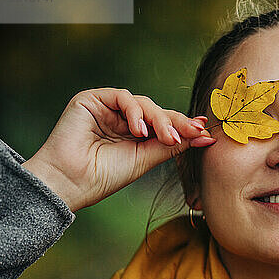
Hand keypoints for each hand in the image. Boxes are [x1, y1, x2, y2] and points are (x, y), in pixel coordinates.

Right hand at [22, 88, 214, 211]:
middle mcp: (122, 118)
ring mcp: (108, 108)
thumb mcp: (146, 159)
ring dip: (158, 119)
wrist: (72, 182)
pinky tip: (138, 130)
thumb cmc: (105, 175)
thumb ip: (171, 145)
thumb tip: (203, 136)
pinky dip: (134, 111)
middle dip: (176, 123)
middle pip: (157, 112)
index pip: (164, 124)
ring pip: (143, 103)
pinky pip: (123, 97)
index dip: (184, 125)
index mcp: (135, 134)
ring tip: (164, 138)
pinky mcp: (92, 99)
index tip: (205, 131)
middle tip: (193, 133)